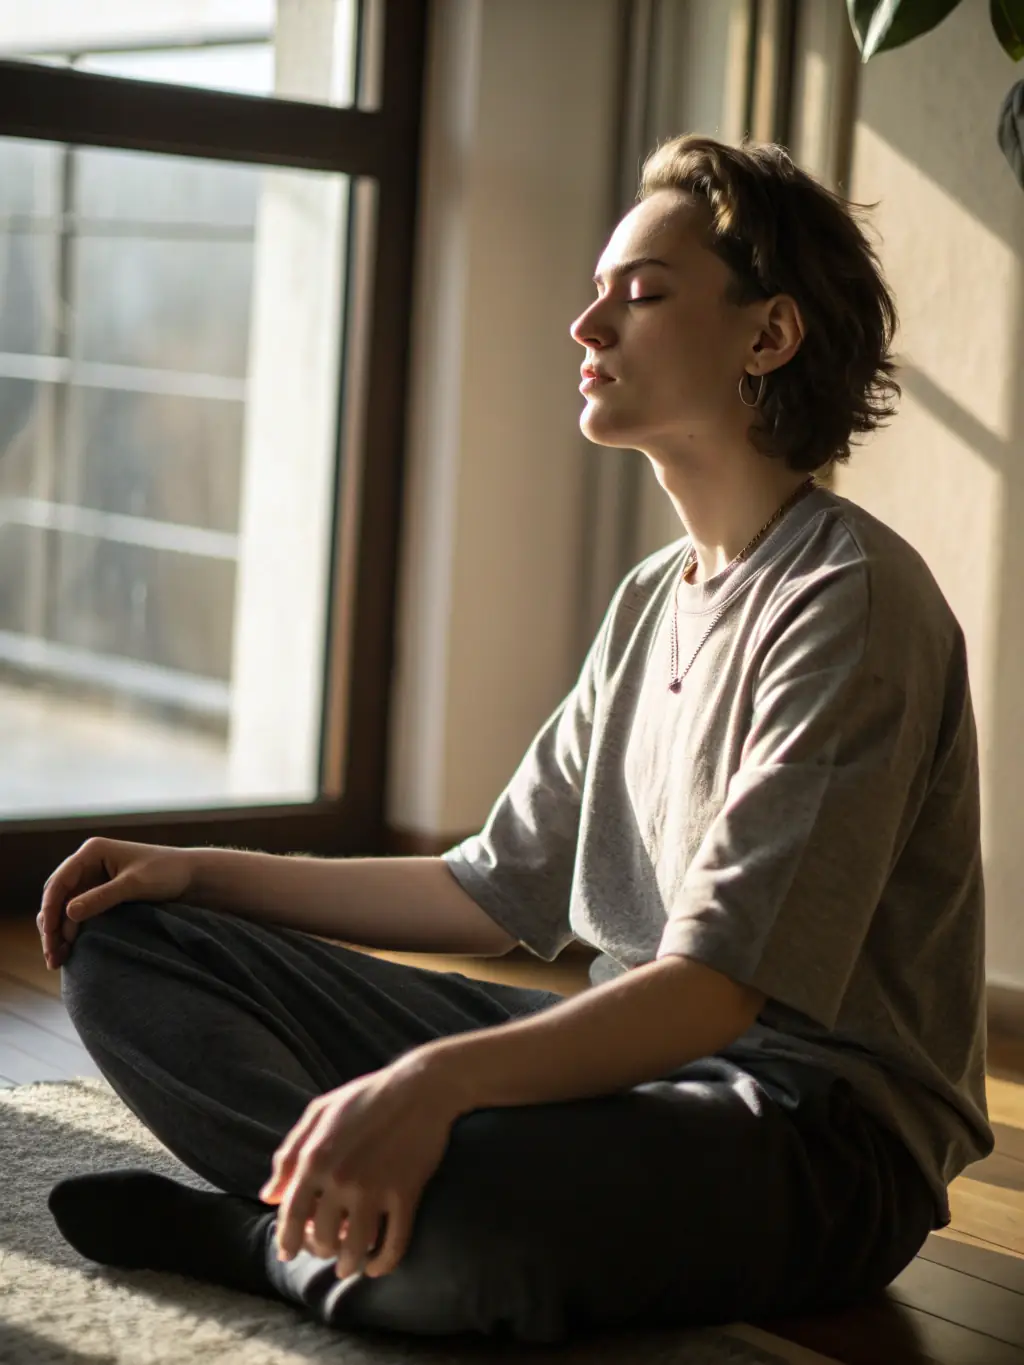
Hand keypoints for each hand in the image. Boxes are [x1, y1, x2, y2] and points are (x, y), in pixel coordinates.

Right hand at [37, 838, 194, 969]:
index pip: (59, 882)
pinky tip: (71, 951)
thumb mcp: (135, 885)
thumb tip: (68, 912)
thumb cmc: (167, 873)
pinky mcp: (102, 893)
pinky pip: (79, 913)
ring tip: (57, 961)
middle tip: (52, 956)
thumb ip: (102, 897)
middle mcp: (88, 863)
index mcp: (92, 852)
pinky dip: (73, 931)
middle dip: (51, 926)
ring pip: (65, 907)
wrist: (192, 877)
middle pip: (57, 897)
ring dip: (60, 932)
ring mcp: (94, 879)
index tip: (51, 935)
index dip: (50, 909)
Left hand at [259, 1050, 461, 1280]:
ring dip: (348, 1265)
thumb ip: (289, 1154)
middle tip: (327, 1250)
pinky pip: (392, 1244)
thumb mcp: (318, 1113)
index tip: (287, 1254)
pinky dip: (382, 1263)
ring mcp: (374, 1189)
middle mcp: (340, 1179)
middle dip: (320, 1251)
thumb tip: (269, 1196)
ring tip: (348, 1266)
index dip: (287, 1241)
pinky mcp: (405, 1195)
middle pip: (322, 1238)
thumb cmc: (365, 1096)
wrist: (418, 1088)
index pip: (291, 1216)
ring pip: (354, 1249)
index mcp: (314, 1159)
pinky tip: (375, 1265)